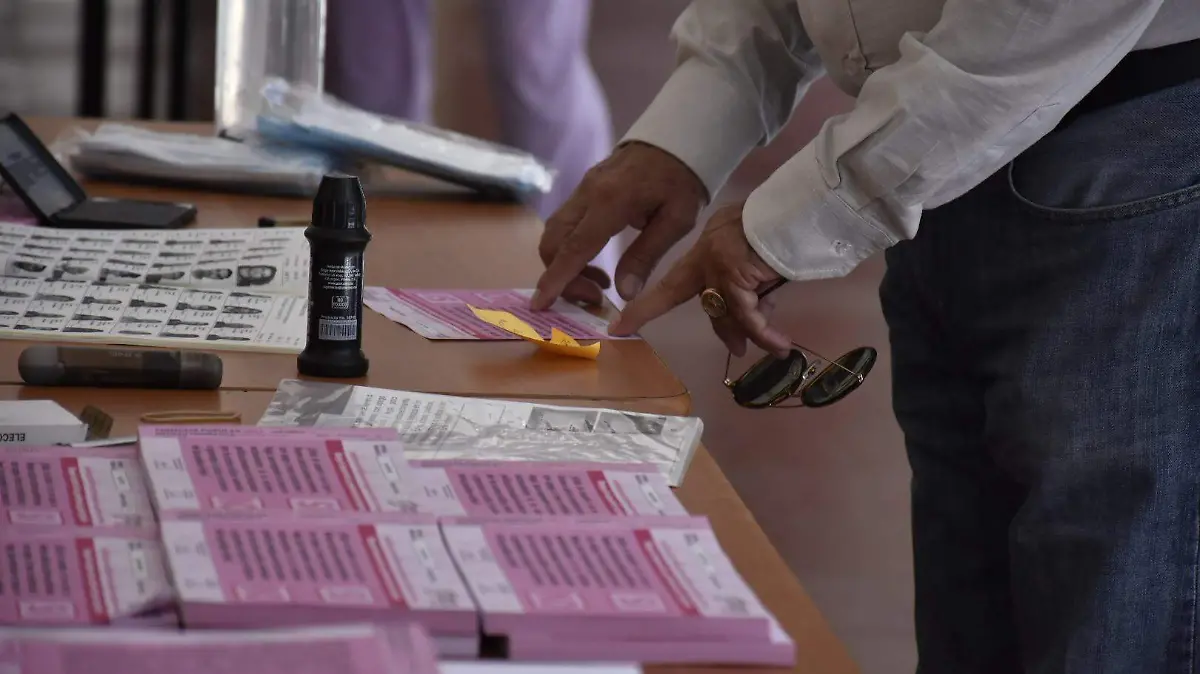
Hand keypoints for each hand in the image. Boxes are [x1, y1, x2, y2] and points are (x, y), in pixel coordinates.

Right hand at [532, 142, 707, 308]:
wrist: (678, 137)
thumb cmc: (683, 180)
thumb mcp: (676, 221)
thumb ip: (646, 256)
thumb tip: (623, 293)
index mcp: (610, 203)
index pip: (574, 248)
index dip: (555, 279)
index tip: (540, 304)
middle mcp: (587, 194)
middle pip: (553, 241)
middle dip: (561, 276)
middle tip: (594, 296)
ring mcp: (583, 189)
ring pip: (554, 232)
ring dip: (565, 263)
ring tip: (599, 282)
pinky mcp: (584, 188)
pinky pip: (565, 223)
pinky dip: (569, 248)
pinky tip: (595, 261)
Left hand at [608, 203, 790, 357]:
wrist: (797, 210)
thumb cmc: (781, 225)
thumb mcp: (753, 252)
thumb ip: (744, 281)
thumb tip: (750, 316)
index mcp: (706, 248)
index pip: (672, 282)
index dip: (647, 307)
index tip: (620, 326)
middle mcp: (705, 257)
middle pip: (697, 300)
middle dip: (710, 325)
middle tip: (733, 347)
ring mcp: (717, 268)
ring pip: (726, 313)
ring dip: (751, 332)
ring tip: (773, 345)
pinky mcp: (736, 278)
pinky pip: (748, 317)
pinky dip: (765, 333)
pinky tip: (780, 344)